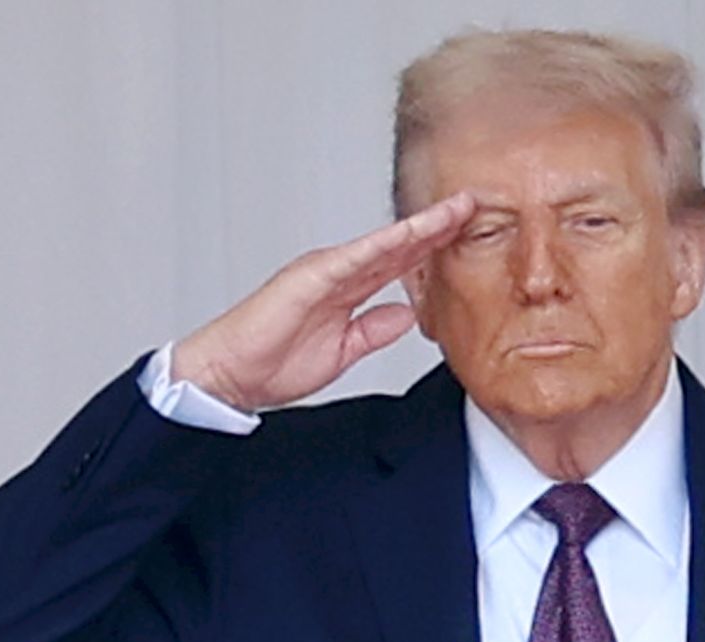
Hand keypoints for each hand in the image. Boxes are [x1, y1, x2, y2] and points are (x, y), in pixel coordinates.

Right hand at [172, 193, 474, 411]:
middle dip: (437, 226)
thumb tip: (406, 316)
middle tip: (474, 205)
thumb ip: (373, 330)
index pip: (399, 262)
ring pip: (383, 243)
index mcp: (346, 288)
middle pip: (398, 244)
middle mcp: (338, 271)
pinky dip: (384, 244)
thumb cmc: (271, 362)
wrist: (231, 373)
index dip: (434, 247)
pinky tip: (412, 233)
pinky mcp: (310, 276)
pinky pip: (355, 257)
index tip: (467, 234)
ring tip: (456, 210)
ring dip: (421, 227)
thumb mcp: (342, 350)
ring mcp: (324, 270)